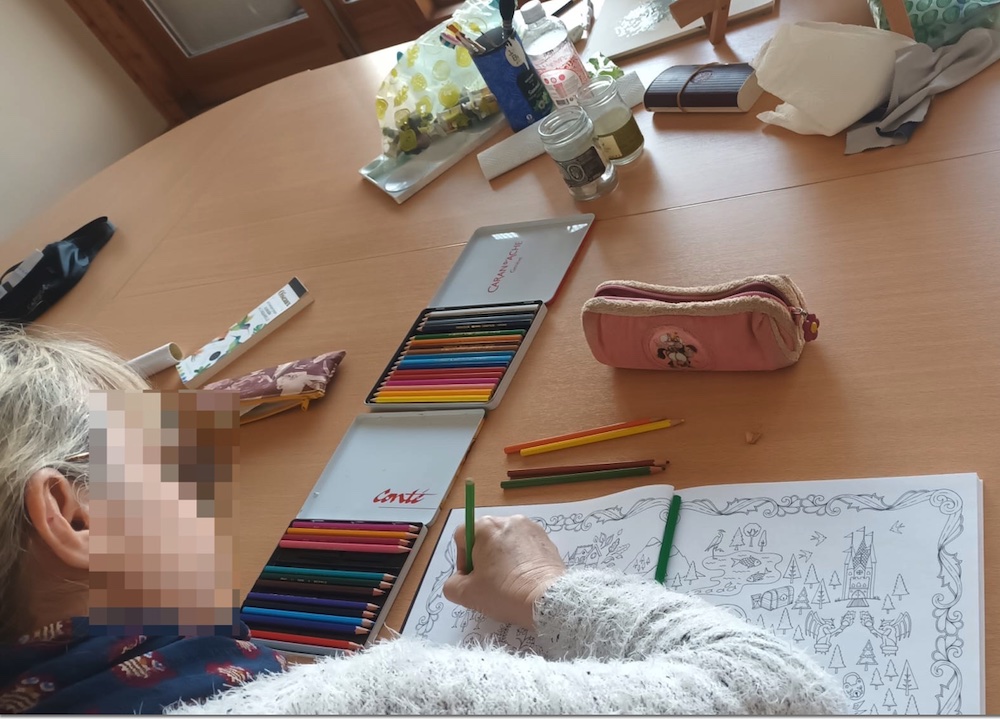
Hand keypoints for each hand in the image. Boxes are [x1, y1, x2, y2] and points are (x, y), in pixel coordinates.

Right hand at [443, 515, 565, 628]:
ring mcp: (530, 528)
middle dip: (483, 558)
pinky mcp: (547, 540)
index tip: (470, 578)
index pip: (462, 536)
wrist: (546, 599)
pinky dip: (521, 560)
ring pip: (506, 542)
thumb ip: (451, 584)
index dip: (461, 559)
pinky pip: (526, 547)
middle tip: (488, 582)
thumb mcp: (467, 594)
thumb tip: (459, 580)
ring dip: (502, 558)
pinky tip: (524, 579)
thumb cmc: (504, 592)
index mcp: (486, 526)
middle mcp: (508, 520)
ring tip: (508, 582)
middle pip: (485, 537)